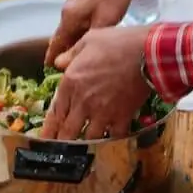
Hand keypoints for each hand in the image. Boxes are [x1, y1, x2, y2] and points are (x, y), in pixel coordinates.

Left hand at [41, 26, 152, 140]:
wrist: (147, 53)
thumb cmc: (118, 43)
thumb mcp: (89, 40)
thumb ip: (71, 54)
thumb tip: (58, 63)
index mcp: (71, 82)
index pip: (56, 111)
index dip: (49, 127)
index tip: (44, 138)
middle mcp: (83, 101)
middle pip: (68, 130)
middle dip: (62, 142)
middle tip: (58, 151)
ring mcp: (102, 112)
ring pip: (89, 137)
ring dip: (86, 142)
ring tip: (84, 147)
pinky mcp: (122, 117)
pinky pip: (114, 135)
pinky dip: (112, 138)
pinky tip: (111, 139)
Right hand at [44, 0, 133, 65]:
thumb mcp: (106, 20)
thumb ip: (91, 38)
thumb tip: (79, 56)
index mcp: (69, 19)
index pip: (56, 44)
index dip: (52, 58)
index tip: (48, 71)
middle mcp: (67, 13)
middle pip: (60, 38)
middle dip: (61, 54)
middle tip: (65, 71)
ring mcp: (73, 6)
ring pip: (68, 31)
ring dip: (70, 44)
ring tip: (76, 60)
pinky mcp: (81, 2)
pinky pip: (75, 24)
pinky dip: (76, 35)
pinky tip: (85, 41)